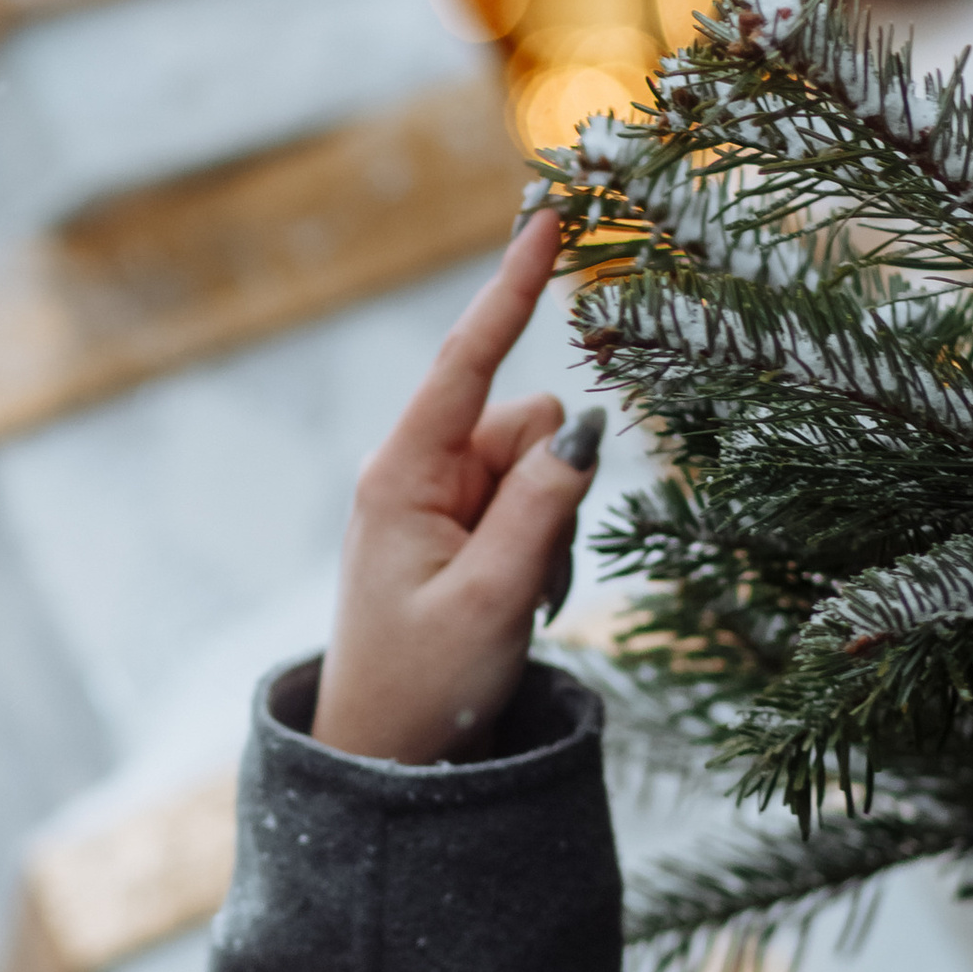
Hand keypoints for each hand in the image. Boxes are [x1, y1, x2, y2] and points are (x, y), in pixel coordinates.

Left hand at [311, 208, 597, 768]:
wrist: (386, 755)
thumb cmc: (423, 685)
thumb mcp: (494, 599)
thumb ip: (544, 509)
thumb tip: (585, 426)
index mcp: (403, 477)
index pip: (468, 362)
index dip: (511, 288)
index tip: (545, 216)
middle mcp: (417, 473)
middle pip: (529, 424)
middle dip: (554, 487)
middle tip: (524, 579)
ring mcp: (440, 501)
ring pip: (543, 469)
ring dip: (551, 531)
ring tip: (510, 604)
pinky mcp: (461, 530)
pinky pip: (535, 510)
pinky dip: (542, 553)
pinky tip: (511, 608)